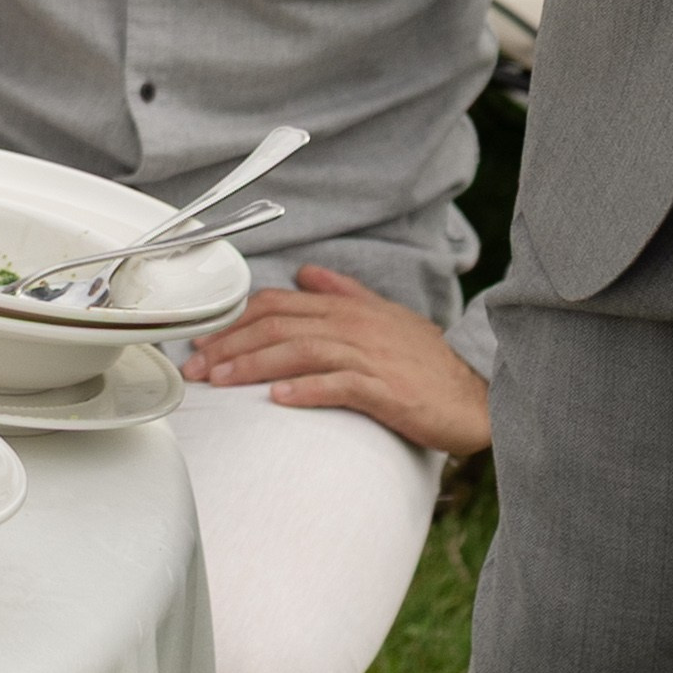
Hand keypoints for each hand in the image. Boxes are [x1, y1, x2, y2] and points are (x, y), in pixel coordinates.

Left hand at [183, 265, 491, 455]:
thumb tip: (306, 271)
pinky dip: (307, 390)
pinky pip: (339, 385)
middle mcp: (351, 324)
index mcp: (346, 307)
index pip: (276, 304)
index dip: (235, 321)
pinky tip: (279, 400)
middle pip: (276, 326)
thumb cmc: (427, 360)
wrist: (478, 391)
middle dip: (229, 345)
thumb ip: (343, 292)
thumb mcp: (384, 316)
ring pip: (297, 352)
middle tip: (195, 368)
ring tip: (220, 382)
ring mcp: (369, 355)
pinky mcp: (386, 390)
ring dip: (252, 366)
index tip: (203, 341)